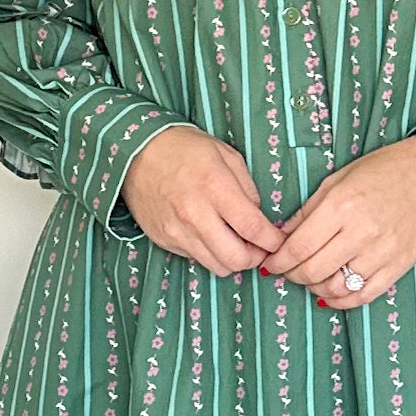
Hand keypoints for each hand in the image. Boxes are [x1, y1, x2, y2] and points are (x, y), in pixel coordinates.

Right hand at [120, 124, 287, 274]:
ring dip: (232, 259)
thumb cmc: (185, 149)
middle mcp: (195, 214)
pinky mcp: (164, 240)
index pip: (253, 229)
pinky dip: (209, 253)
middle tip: (257, 246)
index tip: (279, 241)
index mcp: (215, 188)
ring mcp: (177, 231)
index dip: (273, 241)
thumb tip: (260, 218)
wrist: (136, 153)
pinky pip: (196, 259)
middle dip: (254, 257)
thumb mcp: (226, 155)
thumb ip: (248, 188)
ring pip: (217, 266)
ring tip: (235, 242)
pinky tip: (209, 235)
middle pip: (236, 259)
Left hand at [256, 135, 415, 307]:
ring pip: (336, 287)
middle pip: (312, 271)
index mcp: (340, 206)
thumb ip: (309, 210)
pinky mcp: (399, 266)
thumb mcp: (339, 179)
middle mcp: (360, 232)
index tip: (271, 263)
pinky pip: (364, 295)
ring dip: (315, 288)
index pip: (298, 246)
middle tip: (288, 272)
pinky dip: (343, 300)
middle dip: (292, 276)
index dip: (278, 261)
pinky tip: (333, 293)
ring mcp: (382, 252)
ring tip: (312, 279)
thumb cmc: (384, 170)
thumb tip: (283, 237)